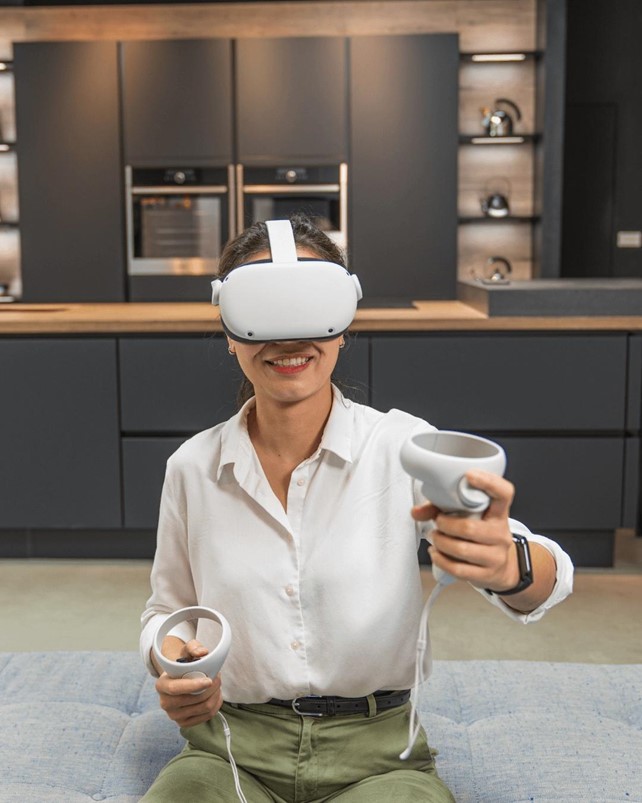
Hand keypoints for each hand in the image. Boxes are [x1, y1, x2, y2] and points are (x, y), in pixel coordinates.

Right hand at [155, 639, 222, 727]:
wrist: (179, 679)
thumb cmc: (183, 664)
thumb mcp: (186, 651)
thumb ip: (193, 647)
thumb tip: (202, 652)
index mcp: (161, 685)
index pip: (176, 689)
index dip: (194, 685)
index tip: (209, 680)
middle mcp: (165, 703)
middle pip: (194, 700)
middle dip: (211, 688)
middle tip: (218, 677)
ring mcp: (174, 716)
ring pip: (203, 708)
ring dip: (215, 695)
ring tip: (217, 684)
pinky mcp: (184, 723)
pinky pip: (207, 716)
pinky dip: (216, 704)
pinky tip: (216, 695)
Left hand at [412, 469, 519, 592]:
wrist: (502, 566)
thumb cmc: (480, 534)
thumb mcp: (470, 517)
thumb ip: (441, 508)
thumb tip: (416, 512)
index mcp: (499, 512)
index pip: (504, 493)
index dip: (489, 482)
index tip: (469, 475)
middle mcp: (501, 533)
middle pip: (469, 527)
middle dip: (445, 525)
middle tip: (438, 522)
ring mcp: (496, 555)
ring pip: (461, 549)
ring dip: (441, 542)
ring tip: (435, 538)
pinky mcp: (487, 575)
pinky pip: (458, 569)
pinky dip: (441, 560)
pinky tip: (437, 553)